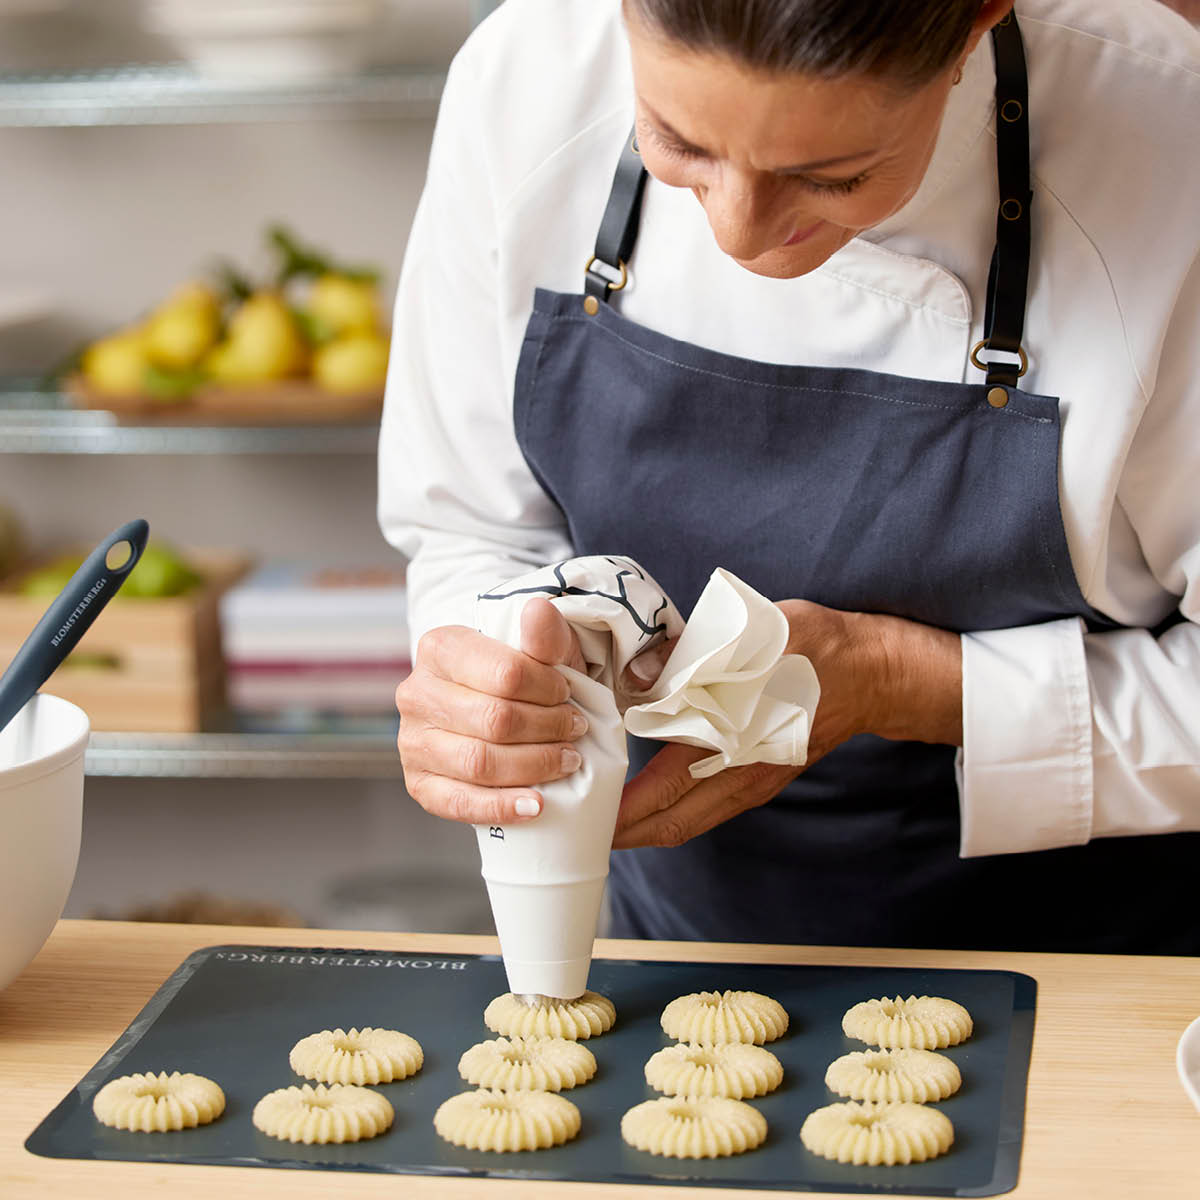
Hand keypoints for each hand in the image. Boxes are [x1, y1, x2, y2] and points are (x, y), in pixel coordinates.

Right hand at [395, 598, 588, 825]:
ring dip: (534, 766)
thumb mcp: (540, 651)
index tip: (569, 694)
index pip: (504, 673)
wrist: (494, 706)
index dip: (547, 688)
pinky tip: (536, 805)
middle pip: (494, 720)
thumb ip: (545, 635)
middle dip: (547, 729)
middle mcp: (417, 693)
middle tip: (575, 731)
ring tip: (566, 761)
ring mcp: (413, 741)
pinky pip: (459, 803)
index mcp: (440, 648)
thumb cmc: (520, 678)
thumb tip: (539, 610)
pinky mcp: (419, 783)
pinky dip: (502, 808)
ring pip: (479, 763)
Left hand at [613, 598, 961, 848]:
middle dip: (626, 834)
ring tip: (607, 820)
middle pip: (673, 824)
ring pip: (690, 821)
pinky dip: (673, 813)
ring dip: (648, 827)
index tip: (585, 817)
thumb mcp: (757, 638)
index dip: (623, 811)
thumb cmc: (815, 648)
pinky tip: (650, 800)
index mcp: (734, 743)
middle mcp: (742, 775)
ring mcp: (753, 782)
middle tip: (582, 829)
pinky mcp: (760, 776)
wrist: (873, 672)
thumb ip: (696, 656)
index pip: (664, 791)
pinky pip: (707, 808)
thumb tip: (642, 674)